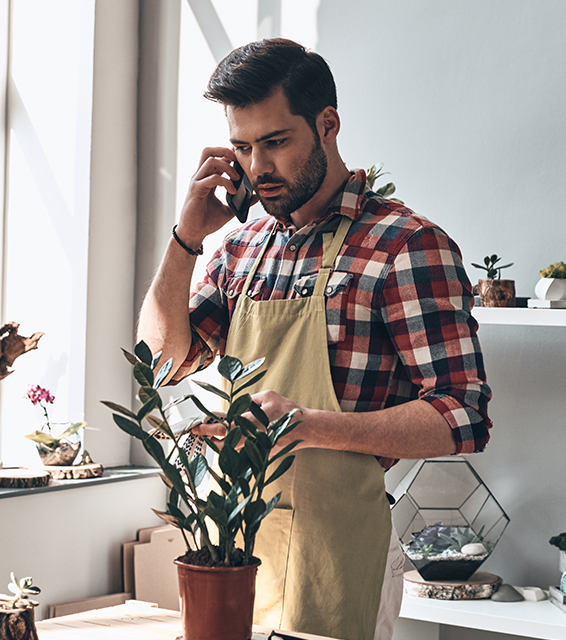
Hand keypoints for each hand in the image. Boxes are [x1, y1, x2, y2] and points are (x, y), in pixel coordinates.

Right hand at [175, 147, 239, 246]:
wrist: (194, 234)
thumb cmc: (207, 221)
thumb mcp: (229, 210)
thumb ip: (240, 201)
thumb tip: (256, 196)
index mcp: (207, 179)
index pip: (216, 158)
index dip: (228, 155)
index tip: (241, 161)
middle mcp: (200, 177)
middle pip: (208, 151)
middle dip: (224, 151)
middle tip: (238, 161)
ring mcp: (197, 182)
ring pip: (210, 161)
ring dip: (227, 167)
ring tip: (237, 179)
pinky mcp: (195, 190)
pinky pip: (211, 178)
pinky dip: (225, 182)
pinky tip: (232, 191)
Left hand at [190, 391, 306, 454]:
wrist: (306, 429)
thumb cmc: (287, 410)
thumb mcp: (267, 396)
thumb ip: (249, 401)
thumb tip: (235, 406)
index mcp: (252, 423)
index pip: (224, 427)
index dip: (207, 427)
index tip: (195, 426)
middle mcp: (252, 438)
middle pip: (223, 442)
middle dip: (209, 437)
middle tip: (199, 432)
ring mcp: (257, 449)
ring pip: (231, 449)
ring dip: (220, 442)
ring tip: (211, 435)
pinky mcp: (262, 454)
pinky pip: (242, 451)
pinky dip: (233, 446)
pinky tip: (229, 439)